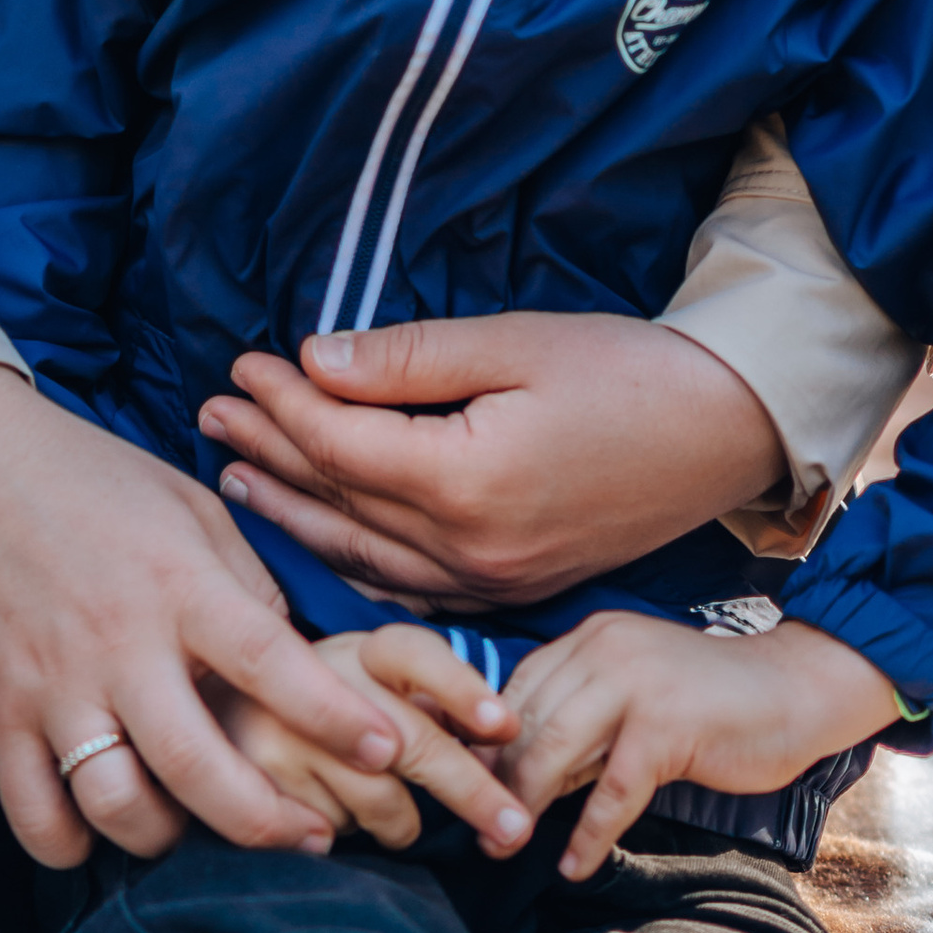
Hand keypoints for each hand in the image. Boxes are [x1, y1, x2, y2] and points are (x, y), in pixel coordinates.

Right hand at [0, 363, 404, 869]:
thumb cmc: (87, 474)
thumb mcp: (186, 502)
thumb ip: (244, 580)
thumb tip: (298, 657)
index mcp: (176, 580)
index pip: (271, 663)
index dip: (337, 718)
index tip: (389, 751)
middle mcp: (117, 641)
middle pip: (203, 769)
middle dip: (271, 823)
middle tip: (313, 835)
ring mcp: (50, 685)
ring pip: (121, 809)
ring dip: (173, 838)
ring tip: (200, 825)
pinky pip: (38, 819)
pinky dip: (76, 844)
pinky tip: (105, 824)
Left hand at [199, 314, 787, 610]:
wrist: (723, 432)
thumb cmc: (623, 372)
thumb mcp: (512, 342)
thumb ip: (406, 360)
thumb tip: (313, 360)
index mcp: (466, 482)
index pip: (340, 445)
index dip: (281, 403)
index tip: (239, 365)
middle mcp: (471, 549)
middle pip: (341, 502)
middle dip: (270, 453)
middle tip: (209, 416)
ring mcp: (494, 581)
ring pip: (365, 556)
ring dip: (297, 513)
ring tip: (238, 477)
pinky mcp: (514, 589)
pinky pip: (410, 587)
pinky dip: (354, 559)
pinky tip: (322, 539)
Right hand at [213, 628, 529, 858]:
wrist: (209, 716)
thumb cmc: (317, 713)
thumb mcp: (368, 691)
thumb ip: (424, 707)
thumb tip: (503, 736)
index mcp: (358, 650)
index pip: (413, 652)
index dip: (462, 687)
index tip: (507, 726)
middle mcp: (320, 678)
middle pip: (413, 741)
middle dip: (474, 791)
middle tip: (515, 829)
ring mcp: (285, 728)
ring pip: (382, 800)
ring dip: (398, 824)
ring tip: (380, 813)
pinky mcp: (260, 781)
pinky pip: (335, 833)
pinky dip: (344, 837)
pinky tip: (324, 815)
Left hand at [501, 615, 899, 878]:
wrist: (790, 689)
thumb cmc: (708, 701)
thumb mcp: (633, 696)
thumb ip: (583, 721)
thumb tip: (522, 771)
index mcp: (591, 638)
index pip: (515, 688)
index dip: (486, 741)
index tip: (464, 786)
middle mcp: (604, 648)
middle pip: (526, 719)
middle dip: (497, 778)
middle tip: (479, 830)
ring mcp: (635, 684)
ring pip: (556, 748)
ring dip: (527, 804)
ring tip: (509, 848)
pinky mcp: (667, 726)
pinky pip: (613, 791)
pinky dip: (589, 835)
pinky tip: (574, 867)